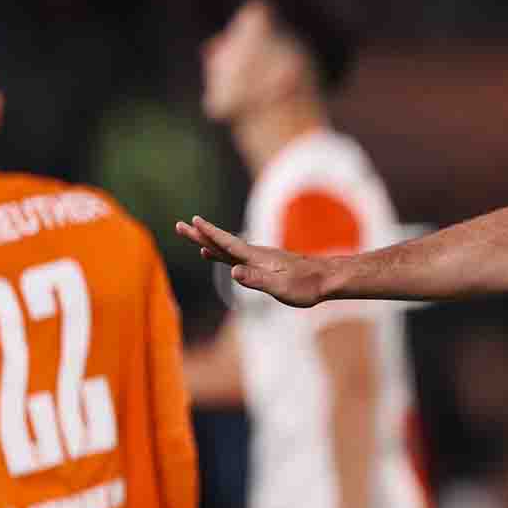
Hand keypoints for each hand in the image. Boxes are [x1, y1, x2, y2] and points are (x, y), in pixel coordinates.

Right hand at [174, 216, 329, 307]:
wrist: (328, 279)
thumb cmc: (306, 286)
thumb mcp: (280, 287)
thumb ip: (256, 279)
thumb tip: (232, 271)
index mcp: (256, 258)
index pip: (227, 244)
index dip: (209, 233)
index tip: (192, 220)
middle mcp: (256, 255)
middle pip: (223, 243)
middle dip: (201, 234)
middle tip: (179, 225)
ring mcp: (261, 259)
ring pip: (229, 248)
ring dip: (210, 242)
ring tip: (195, 237)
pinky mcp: (265, 265)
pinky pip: (238, 256)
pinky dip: (223, 253)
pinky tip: (220, 255)